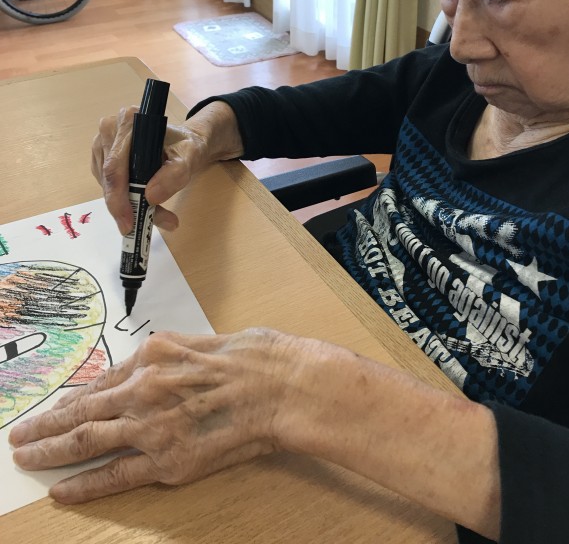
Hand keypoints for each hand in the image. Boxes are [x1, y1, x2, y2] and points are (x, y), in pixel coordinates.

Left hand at [9, 328, 295, 503]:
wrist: (282, 385)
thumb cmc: (253, 357)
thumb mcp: (204, 341)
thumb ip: (169, 358)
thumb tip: (149, 370)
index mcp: (154, 355)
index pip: (101, 382)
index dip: (73, 399)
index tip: (55, 408)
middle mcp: (144, 388)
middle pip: (83, 410)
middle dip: (46, 425)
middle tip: (19, 436)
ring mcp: (152, 425)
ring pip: (87, 440)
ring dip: (51, 451)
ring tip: (26, 459)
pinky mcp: (168, 459)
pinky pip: (117, 475)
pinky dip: (86, 483)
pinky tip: (63, 488)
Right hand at [91, 101, 242, 234]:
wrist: (183, 143)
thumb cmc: (185, 146)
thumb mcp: (190, 158)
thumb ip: (174, 175)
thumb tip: (151, 196)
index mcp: (129, 122)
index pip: (115, 166)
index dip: (119, 197)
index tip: (129, 222)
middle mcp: (110, 129)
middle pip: (109, 177)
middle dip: (123, 207)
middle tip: (138, 229)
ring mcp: (102, 143)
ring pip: (106, 184)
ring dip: (125, 205)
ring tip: (154, 215)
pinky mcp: (101, 157)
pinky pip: (106, 184)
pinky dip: (122, 199)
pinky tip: (141, 203)